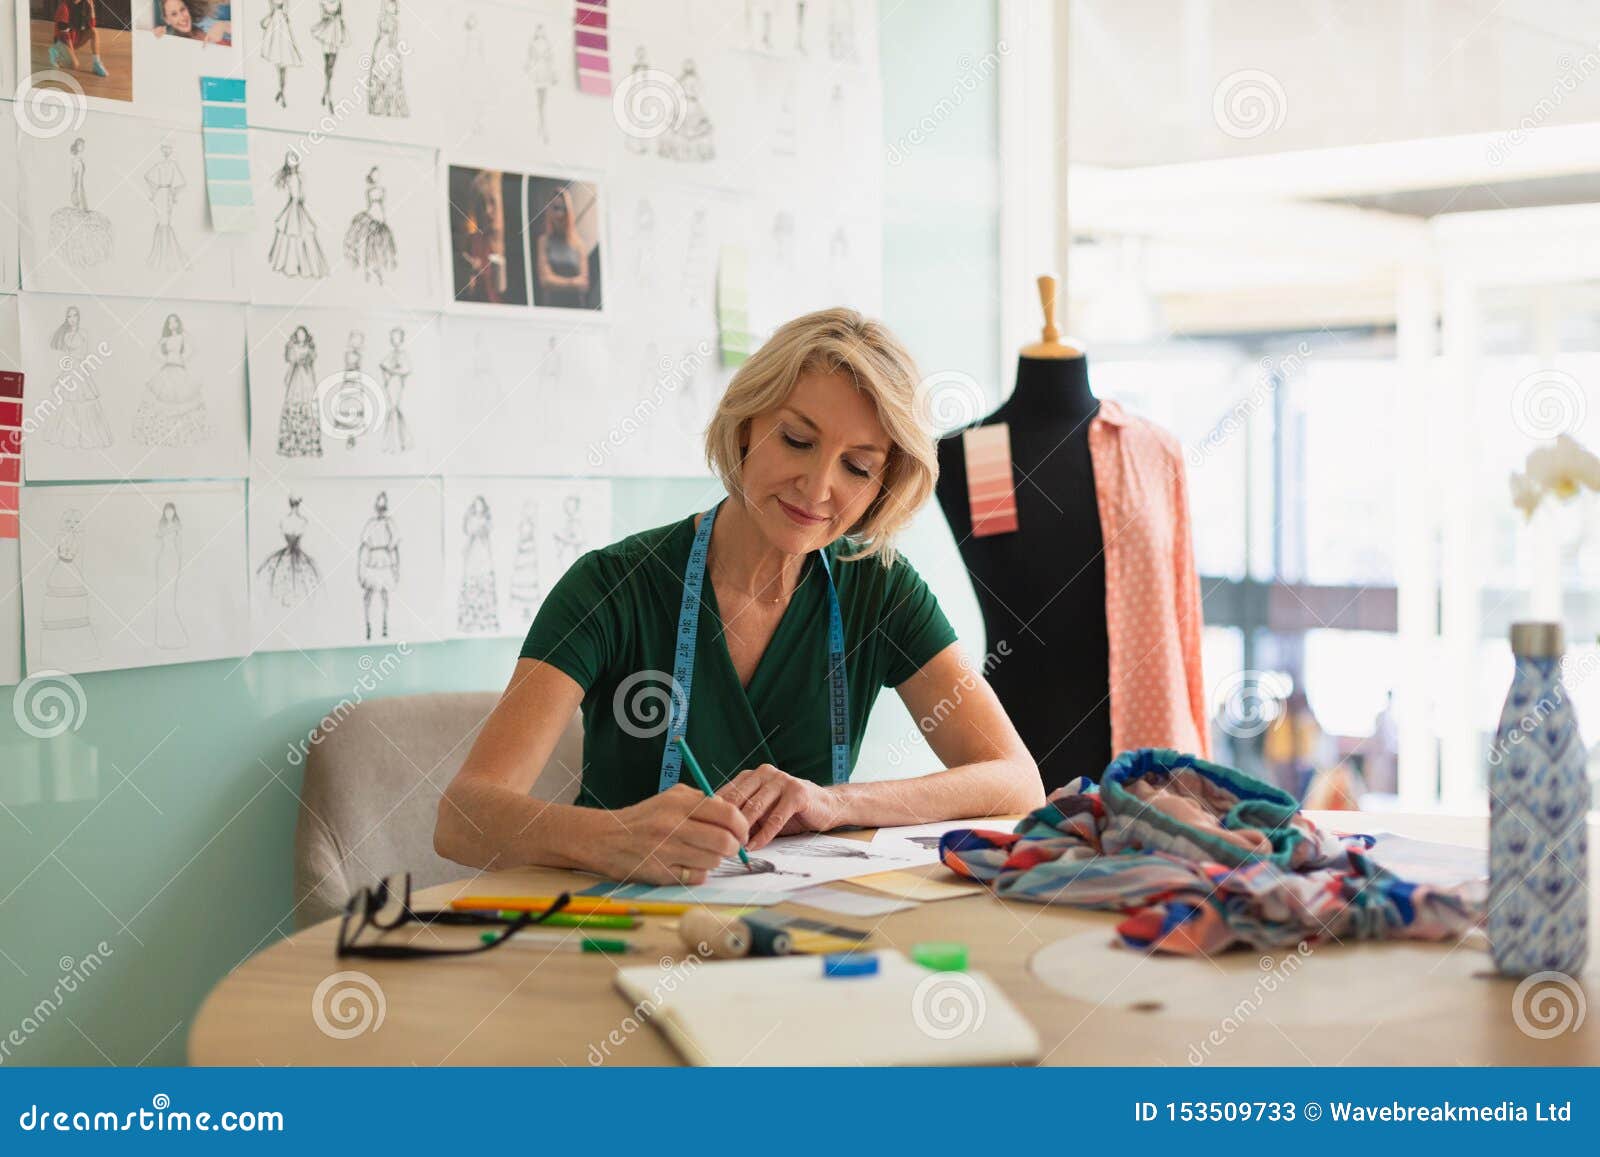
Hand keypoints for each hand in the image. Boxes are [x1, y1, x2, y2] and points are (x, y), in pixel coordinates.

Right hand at [595, 785, 749, 885]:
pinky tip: (687, 864)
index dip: (742, 826)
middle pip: (725, 841)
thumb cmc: (644, 818)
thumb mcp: (671, 798)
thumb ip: (702, 802)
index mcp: (680, 802)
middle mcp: (673, 825)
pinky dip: (699, 873)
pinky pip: (697, 877)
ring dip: (715, 859)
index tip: (741, 832)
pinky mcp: (661, 873)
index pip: (728, 814)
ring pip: (714, 861)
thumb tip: (734, 816)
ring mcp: (667, 851)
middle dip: (734, 847)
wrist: (605, 838)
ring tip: (702, 853)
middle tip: (731, 847)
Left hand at [717, 764, 841, 848]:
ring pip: (755, 807)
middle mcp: (765, 773)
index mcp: (753, 775)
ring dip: (744, 830)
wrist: (826, 805)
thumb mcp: (763, 810)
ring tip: (735, 847)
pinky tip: (755, 846)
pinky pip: (776, 818)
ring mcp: (782, 780)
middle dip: (728, 823)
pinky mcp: (797, 793)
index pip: (727, 792)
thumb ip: (743, 815)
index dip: (716, 814)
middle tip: (720, 843)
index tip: (707, 832)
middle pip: (738, 799)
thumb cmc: (790, 810)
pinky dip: (763, 835)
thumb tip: (716, 831)